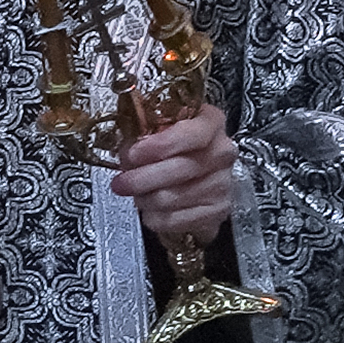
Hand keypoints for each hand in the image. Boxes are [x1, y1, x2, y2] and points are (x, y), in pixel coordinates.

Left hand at [109, 103, 236, 245]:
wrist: (198, 175)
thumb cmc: (175, 148)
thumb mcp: (159, 130)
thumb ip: (144, 135)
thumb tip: (127, 152)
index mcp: (210, 123)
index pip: (193, 134)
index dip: (161, 145)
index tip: (134, 154)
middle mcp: (222, 152)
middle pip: (180, 169)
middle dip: (142, 178)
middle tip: (121, 182)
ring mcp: (222, 183)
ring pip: (173, 197)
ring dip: (145, 199)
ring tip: (137, 194)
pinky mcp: (216, 211)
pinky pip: (175, 219)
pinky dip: (155, 217)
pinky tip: (151, 209)